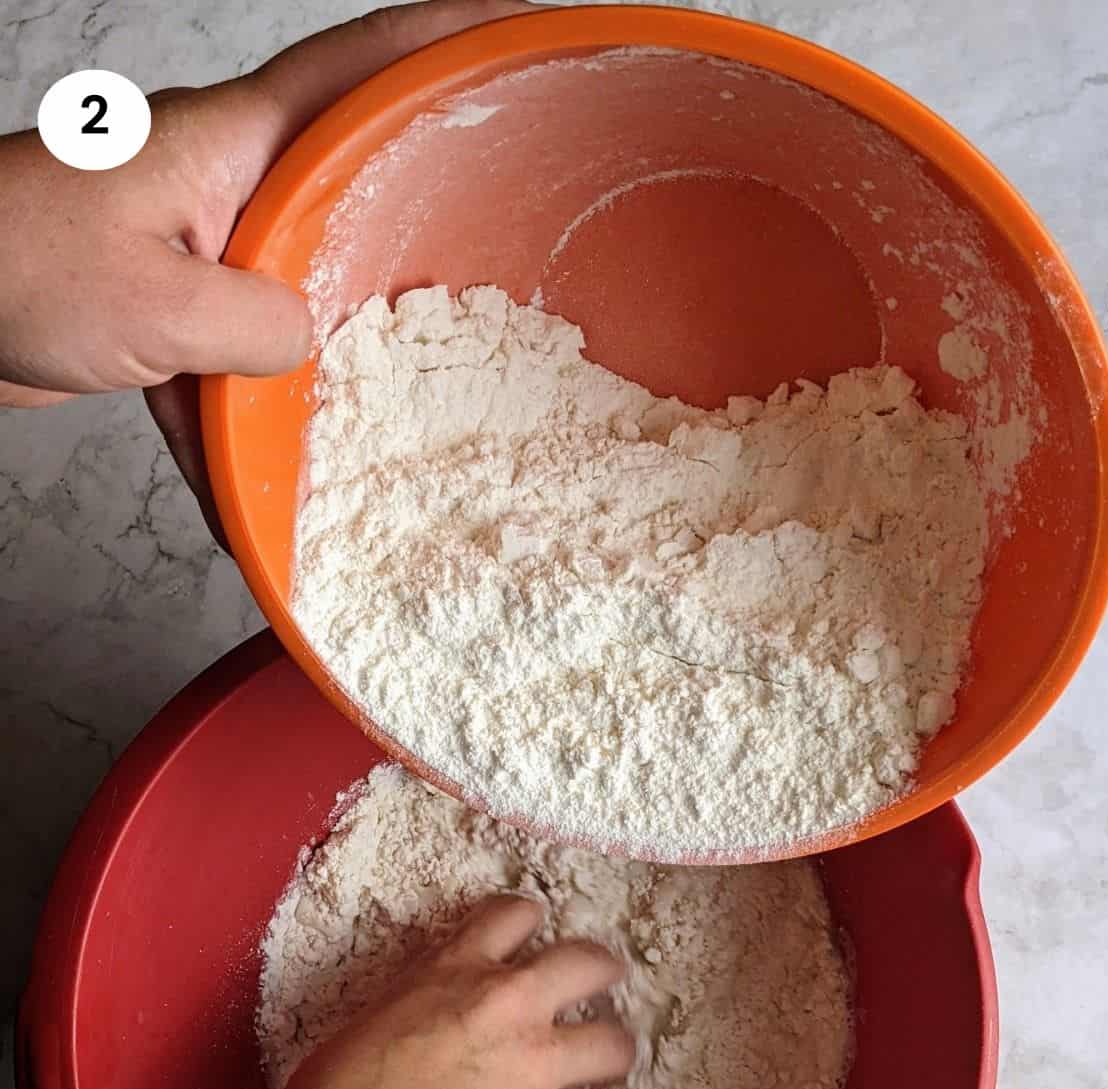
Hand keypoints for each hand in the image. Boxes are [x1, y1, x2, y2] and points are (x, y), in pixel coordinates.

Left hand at [0, 0, 528, 539]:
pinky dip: (240, 417)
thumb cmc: (13, 266)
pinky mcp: (166, 303)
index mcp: (234, 144)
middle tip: (500, 221)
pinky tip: (252, 487)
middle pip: (349, 174)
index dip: (445, 43)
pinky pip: (231, 356)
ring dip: (339, 334)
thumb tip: (312, 346)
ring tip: (409, 375)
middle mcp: (227, 181)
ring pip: (299, 280)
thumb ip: (266, 325)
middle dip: (421, 193)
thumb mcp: (165, 307)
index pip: (359, 68)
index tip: (519, 33)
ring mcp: (197, 242)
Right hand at [277, 894, 635, 1088]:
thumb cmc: (337, 1082)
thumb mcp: (372, 1017)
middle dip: (600, 969)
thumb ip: (409, 1014)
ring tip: (616, 1064)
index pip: (508, 918)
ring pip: (608, 1045)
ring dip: (615, 1055)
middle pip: (582, 965)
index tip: (533, 924)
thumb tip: (405, 1040)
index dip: (527, 919)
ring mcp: (534, 1069)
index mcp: (456, 971)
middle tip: (604, 978)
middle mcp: (509, 1006)